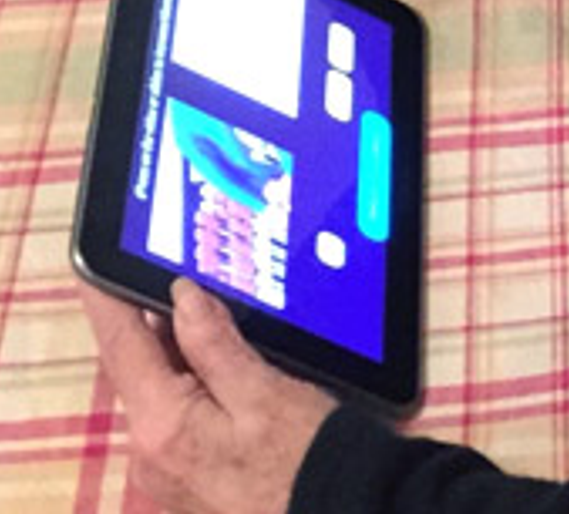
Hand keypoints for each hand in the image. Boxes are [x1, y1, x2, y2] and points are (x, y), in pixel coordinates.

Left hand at [79, 278, 338, 513]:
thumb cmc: (305, 463)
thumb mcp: (265, 392)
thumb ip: (215, 344)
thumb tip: (183, 296)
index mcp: (164, 426)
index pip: (121, 344)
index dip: (105, 297)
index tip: (91, 260)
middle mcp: (152, 454)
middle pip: (143, 366)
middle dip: (160, 320)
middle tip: (187, 272)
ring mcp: (169, 473)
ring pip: (165, 390)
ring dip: (185, 351)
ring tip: (221, 312)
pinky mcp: (189, 481)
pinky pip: (182, 417)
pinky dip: (199, 384)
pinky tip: (233, 365)